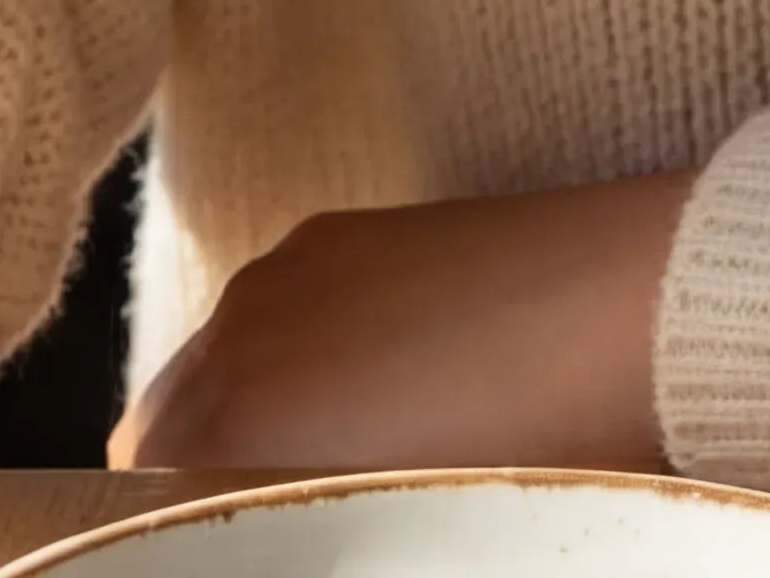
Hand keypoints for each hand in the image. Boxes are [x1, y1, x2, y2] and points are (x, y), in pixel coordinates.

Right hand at [112, 173, 694, 479]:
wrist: (639, 310)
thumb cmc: (541, 457)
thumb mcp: (405, 528)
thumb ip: (297, 520)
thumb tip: (279, 511)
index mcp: (225, 432)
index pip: (130, 511)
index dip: (167, 534)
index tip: (224, 536)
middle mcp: (233, 337)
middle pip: (151, 439)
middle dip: (189, 488)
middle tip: (273, 520)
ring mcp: (287, 272)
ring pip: (211, 370)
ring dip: (234, 424)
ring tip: (320, 477)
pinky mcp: (343, 233)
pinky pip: (268, 317)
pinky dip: (284, 365)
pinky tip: (370, 401)